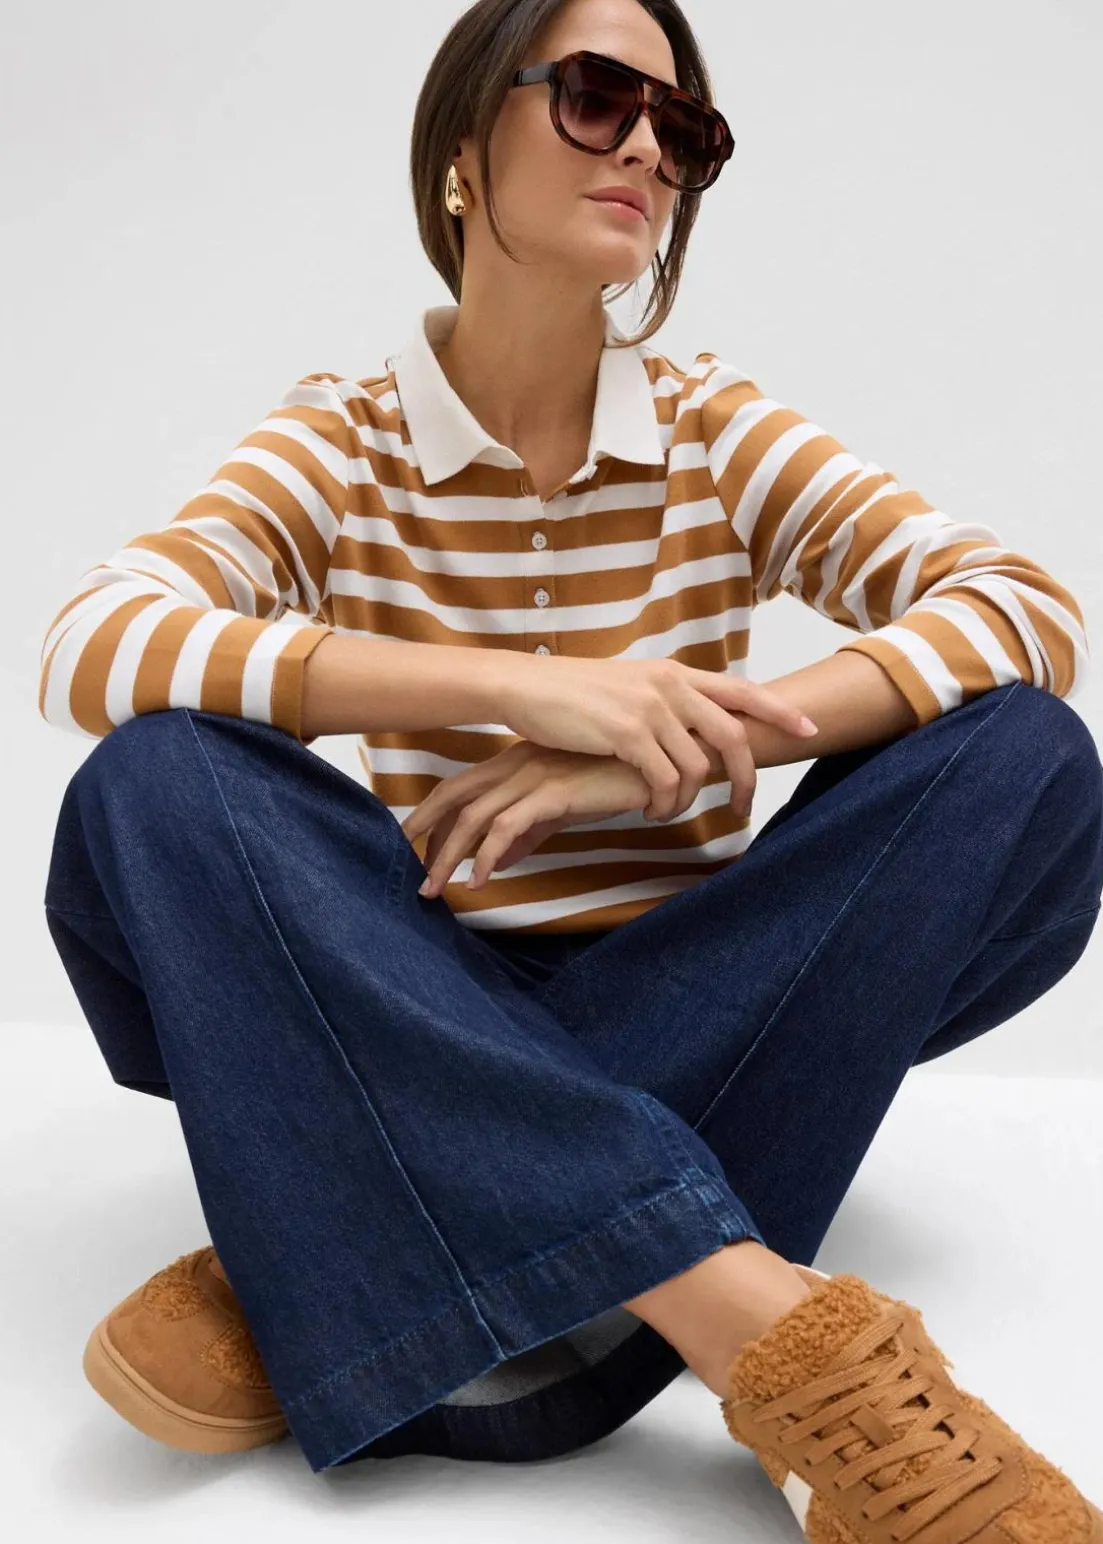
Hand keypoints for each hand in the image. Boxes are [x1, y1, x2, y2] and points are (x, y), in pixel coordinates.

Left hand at [400, 740, 655, 898]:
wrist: (660, 761)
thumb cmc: (617, 779)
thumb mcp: (566, 806)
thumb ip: (532, 830)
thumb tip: (501, 860)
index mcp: (518, 762)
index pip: (462, 787)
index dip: (433, 815)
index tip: (415, 845)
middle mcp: (518, 764)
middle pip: (455, 797)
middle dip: (425, 833)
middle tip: (412, 871)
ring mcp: (534, 776)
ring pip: (474, 818)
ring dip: (448, 856)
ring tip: (434, 890)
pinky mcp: (554, 792)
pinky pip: (507, 828)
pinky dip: (486, 856)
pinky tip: (477, 881)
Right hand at [499, 654, 815, 823]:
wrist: (525, 686)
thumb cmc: (571, 693)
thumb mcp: (628, 687)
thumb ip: (663, 701)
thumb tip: (687, 728)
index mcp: (675, 673)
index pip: (742, 690)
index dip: (780, 710)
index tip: (809, 729)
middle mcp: (670, 685)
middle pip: (733, 734)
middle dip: (747, 776)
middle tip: (743, 806)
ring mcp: (651, 707)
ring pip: (698, 766)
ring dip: (689, 800)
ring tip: (669, 812)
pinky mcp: (627, 733)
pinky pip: (665, 779)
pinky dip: (663, 802)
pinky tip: (649, 810)